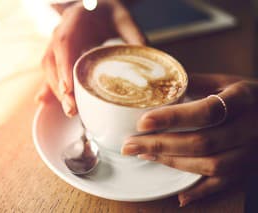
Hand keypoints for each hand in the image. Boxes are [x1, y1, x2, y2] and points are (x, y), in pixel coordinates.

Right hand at [40, 0, 145, 116]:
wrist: (97, 7)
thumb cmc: (110, 12)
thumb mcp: (125, 20)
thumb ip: (135, 39)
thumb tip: (148, 66)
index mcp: (75, 19)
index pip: (64, 43)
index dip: (64, 66)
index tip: (68, 89)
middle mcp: (60, 31)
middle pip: (53, 61)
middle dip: (60, 87)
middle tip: (72, 109)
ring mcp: (55, 43)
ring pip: (49, 69)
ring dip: (56, 91)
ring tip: (70, 111)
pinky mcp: (57, 54)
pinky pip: (49, 71)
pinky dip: (49, 87)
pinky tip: (46, 102)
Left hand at [121, 73, 257, 205]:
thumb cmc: (250, 96)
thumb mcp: (228, 81)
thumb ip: (196, 82)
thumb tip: (160, 83)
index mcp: (243, 99)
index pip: (205, 111)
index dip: (173, 117)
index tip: (143, 122)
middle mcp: (248, 128)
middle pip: (201, 142)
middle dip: (160, 144)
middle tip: (130, 144)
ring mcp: (249, 152)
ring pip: (209, 165)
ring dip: (172, 162)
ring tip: (145, 154)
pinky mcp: (247, 169)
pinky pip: (223, 185)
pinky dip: (200, 192)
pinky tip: (179, 195)